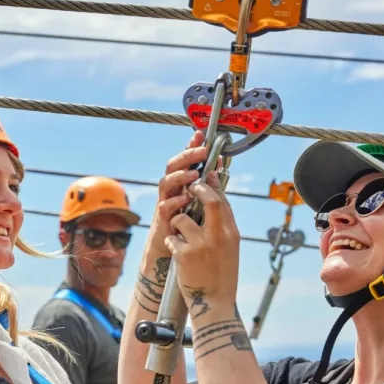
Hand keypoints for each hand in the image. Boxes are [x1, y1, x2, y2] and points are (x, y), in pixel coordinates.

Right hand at [146, 130, 222, 255]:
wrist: (173, 249)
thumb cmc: (188, 223)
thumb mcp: (200, 199)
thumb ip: (207, 182)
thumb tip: (219, 162)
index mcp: (181, 183)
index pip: (185, 160)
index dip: (190, 146)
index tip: (200, 134)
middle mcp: (172, 190)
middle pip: (172, 166)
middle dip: (187, 156)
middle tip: (201, 151)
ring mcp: (165, 202)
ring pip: (165, 183)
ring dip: (180, 177)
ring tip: (193, 174)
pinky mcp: (163, 219)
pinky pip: (165, 207)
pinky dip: (175, 202)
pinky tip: (186, 198)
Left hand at [164, 181, 239, 316]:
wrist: (215, 303)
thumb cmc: (221, 275)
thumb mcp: (230, 248)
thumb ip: (223, 227)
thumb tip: (215, 203)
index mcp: (231, 233)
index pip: (223, 201)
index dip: (213, 185)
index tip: (205, 175)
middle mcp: (218, 236)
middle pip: (209, 200)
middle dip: (197, 189)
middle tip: (189, 187)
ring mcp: (201, 245)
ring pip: (182, 218)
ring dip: (176, 222)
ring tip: (179, 232)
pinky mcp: (185, 255)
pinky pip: (172, 238)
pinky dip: (172, 241)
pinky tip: (177, 251)